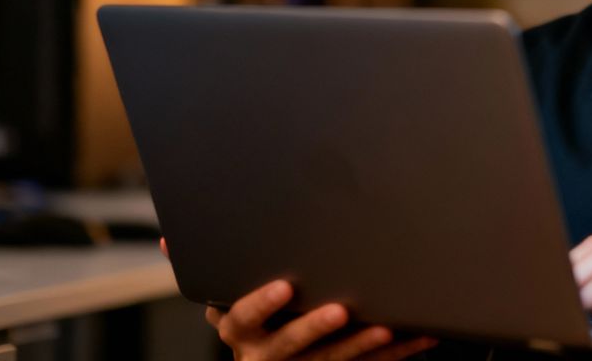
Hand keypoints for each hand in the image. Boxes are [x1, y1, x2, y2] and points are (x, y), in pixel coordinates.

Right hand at [206, 280, 437, 360]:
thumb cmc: (253, 326)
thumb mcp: (224, 300)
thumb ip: (205, 269)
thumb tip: (170, 242)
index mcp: (242, 332)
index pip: (241, 321)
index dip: (260, 304)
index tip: (283, 286)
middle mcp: (270, 355)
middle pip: (291, 346)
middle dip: (316, 328)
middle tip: (341, 310)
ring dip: (365, 345)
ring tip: (388, 327)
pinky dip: (398, 352)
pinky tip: (421, 337)